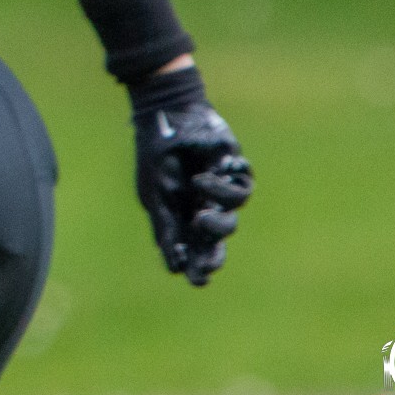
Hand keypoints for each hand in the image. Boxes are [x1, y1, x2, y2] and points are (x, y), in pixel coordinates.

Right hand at [130, 66, 252, 284]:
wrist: (167, 115)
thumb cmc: (157, 155)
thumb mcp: (154, 196)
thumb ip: (166, 229)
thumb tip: (174, 267)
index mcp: (181, 213)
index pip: (193, 247)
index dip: (197, 265)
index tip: (196, 280)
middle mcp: (203, 204)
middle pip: (216, 240)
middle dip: (213, 256)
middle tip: (208, 268)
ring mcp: (220, 189)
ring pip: (231, 219)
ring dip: (217, 224)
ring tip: (200, 217)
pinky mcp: (235, 171)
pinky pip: (240, 191)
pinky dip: (221, 190)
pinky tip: (202, 179)